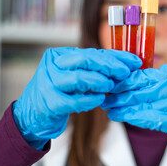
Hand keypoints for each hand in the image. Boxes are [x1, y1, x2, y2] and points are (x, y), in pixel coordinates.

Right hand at [13, 47, 141, 149]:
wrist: (32, 113)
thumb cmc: (59, 91)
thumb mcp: (74, 75)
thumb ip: (93, 68)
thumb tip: (124, 65)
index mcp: (59, 55)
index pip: (91, 52)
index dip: (115, 56)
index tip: (134, 61)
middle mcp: (52, 65)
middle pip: (85, 59)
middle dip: (110, 66)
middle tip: (125, 73)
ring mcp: (49, 83)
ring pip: (79, 78)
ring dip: (100, 82)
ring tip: (110, 87)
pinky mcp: (50, 103)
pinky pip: (75, 100)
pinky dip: (90, 100)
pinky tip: (99, 100)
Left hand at [101, 64, 166, 163]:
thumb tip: (143, 78)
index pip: (150, 75)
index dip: (129, 79)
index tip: (114, 82)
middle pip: (145, 88)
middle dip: (123, 92)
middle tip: (106, 94)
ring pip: (146, 103)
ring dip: (125, 106)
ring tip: (110, 107)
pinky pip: (154, 118)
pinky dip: (137, 117)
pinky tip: (124, 116)